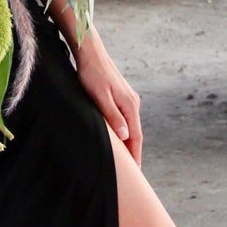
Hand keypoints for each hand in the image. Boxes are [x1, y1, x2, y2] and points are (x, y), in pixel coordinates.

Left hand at [73, 30, 142, 166]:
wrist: (90, 53)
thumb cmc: (92, 75)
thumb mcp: (100, 98)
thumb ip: (113, 117)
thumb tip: (126, 136)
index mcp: (130, 106)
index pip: (136, 138)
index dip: (135, 156)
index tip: (136, 173)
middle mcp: (133, 103)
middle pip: (136, 134)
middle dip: (134, 153)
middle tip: (132, 173)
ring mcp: (128, 99)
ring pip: (131, 127)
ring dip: (129, 143)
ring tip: (125, 160)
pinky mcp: (121, 96)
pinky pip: (125, 119)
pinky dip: (124, 132)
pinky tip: (118, 138)